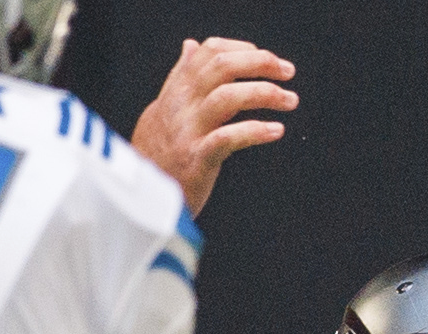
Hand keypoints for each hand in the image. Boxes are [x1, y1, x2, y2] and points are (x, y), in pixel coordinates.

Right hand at [132, 38, 296, 216]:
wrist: (137, 193)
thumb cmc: (157, 150)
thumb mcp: (165, 107)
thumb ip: (181, 77)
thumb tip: (191, 45)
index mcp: (177, 91)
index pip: (209, 53)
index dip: (242, 49)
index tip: (268, 58)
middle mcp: (181, 105)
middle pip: (221, 67)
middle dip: (260, 63)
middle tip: (288, 71)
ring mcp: (188, 131)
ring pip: (227, 97)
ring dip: (264, 94)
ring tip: (290, 100)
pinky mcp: (196, 159)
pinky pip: (227, 139)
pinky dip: (255, 131)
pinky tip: (275, 130)